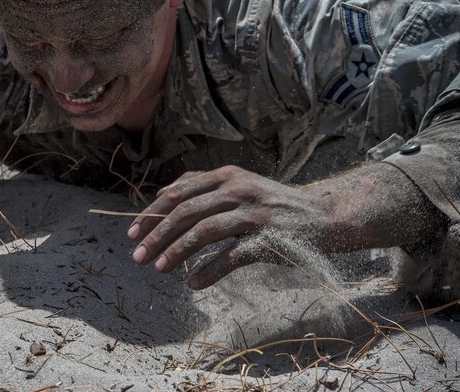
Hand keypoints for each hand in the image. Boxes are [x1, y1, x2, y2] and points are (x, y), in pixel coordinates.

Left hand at [127, 165, 330, 288]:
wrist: (327, 215)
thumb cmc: (276, 205)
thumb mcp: (242, 186)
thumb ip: (207, 189)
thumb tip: (163, 196)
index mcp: (228, 176)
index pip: (178, 192)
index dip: (151, 212)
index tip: (132, 233)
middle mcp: (239, 190)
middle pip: (185, 211)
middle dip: (156, 234)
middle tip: (136, 255)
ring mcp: (254, 214)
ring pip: (204, 231)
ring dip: (176, 251)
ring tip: (157, 269)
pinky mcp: (269, 239)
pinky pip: (232, 256)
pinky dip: (209, 270)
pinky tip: (193, 283)